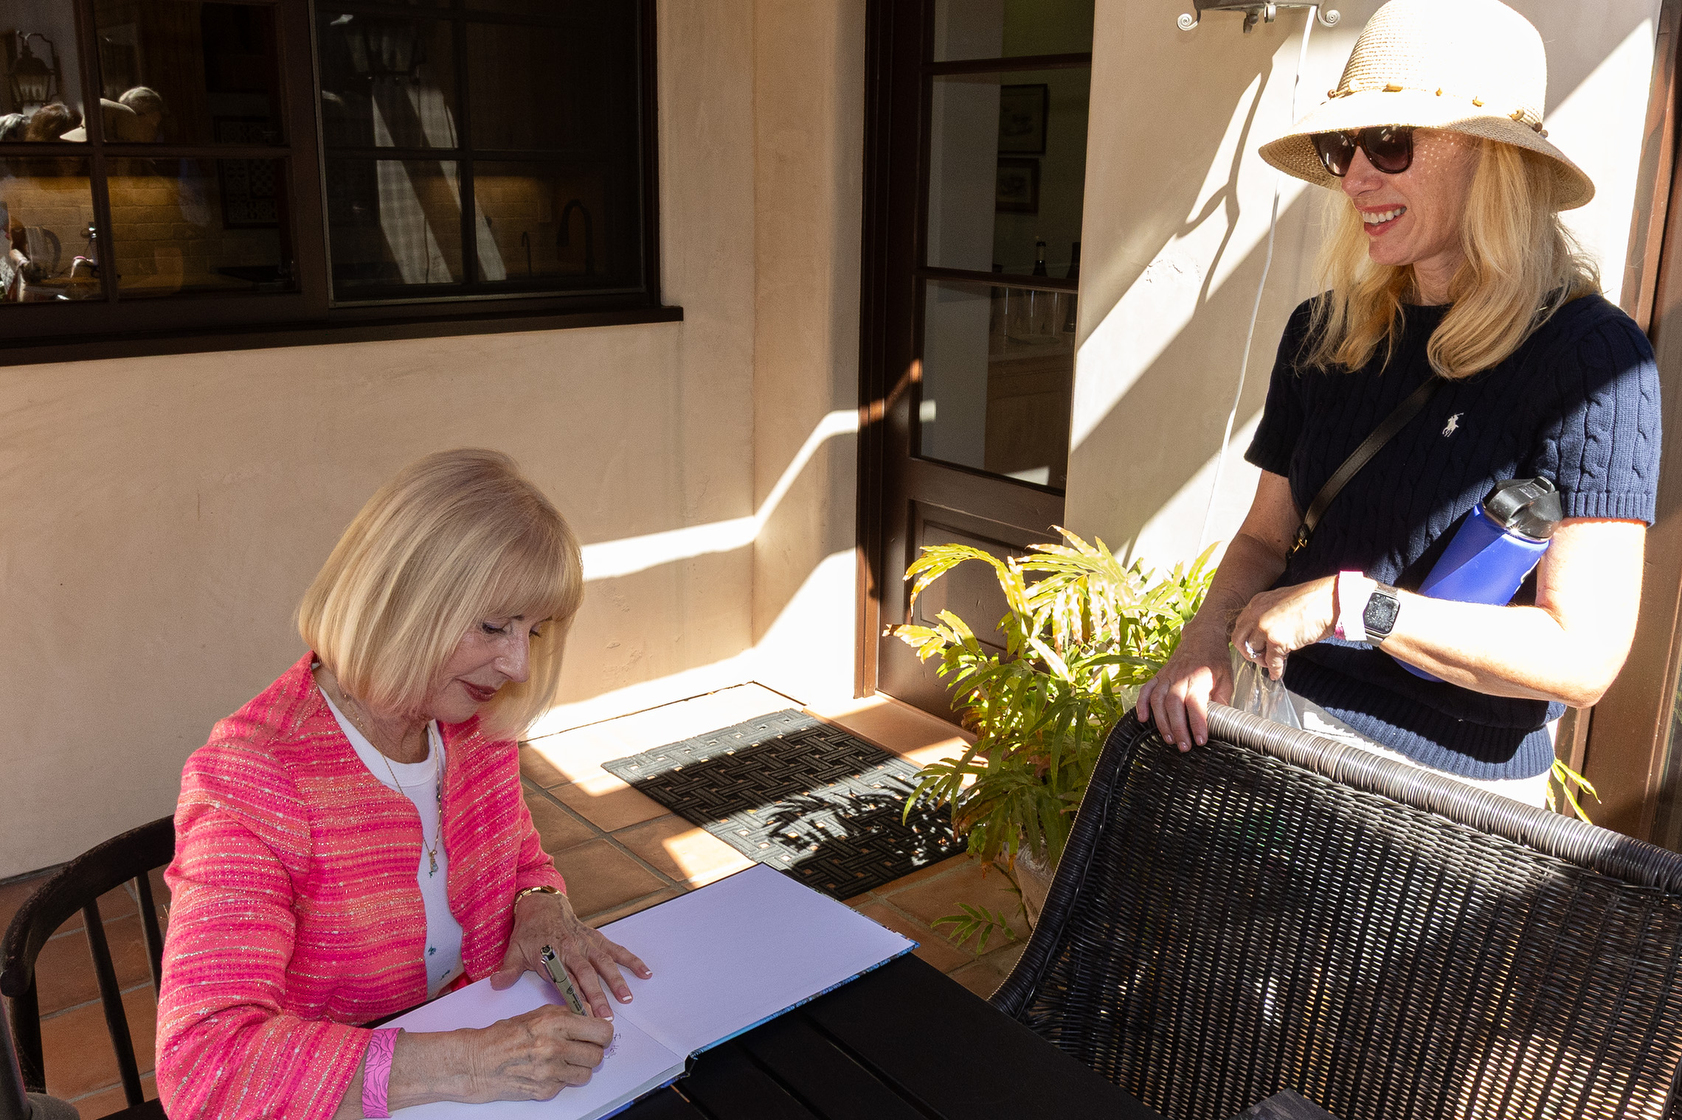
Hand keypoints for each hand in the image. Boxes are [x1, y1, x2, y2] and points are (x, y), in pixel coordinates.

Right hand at [457, 1004, 615, 1101]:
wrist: (478, 1062)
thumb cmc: (504, 1035)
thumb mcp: (537, 1013)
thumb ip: (567, 1014)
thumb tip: (592, 1014)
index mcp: (555, 1023)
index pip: (601, 1032)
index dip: (603, 1033)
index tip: (599, 1034)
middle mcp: (555, 1048)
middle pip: (597, 1055)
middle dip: (593, 1051)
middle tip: (583, 1047)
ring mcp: (550, 1072)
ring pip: (587, 1073)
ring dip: (580, 1067)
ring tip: (565, 1059)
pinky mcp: (545, 1090)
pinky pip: (568, 1085)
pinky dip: (563, 1078)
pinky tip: (549, 1069)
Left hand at [491, 890, 651, 1018]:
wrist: (542, 904)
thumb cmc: (529, 931)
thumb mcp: (514, 950)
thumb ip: (508, 970)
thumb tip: (496, 984)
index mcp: (553, 956)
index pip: (564, 981)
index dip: (573, 999)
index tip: (581, 1016)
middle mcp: (572, 950)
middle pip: (587, 975)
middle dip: (597, 996)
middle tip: (606, 1016)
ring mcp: (586, 944)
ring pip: (604, 963)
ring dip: (617, 980)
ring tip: (627, 998)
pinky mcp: (596, 938)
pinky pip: (616, 950)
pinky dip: (631, 960)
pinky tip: (644, 972)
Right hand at [1136, 624, 1233, 750]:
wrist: (1202, 635)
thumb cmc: (1215, 658)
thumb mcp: (1226, 678)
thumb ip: (1222, 700)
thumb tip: (1223, 722)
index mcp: (1199, 676)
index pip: (1195, 703)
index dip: (1197, 723)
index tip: (1200, 740)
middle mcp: (1179, 676)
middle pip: (1173, 704)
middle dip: (1177, 728)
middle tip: (1184, 746)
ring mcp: (1166, 675)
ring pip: (1158, 700)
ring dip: (1161, 722)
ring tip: (1168, 739)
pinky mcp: (1159, 675)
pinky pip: (1146, 690)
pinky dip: (1142, 704)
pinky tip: (1143, 719)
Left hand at [1230, 577, 1335, 680]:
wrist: (1328, 601)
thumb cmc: (1311, 602)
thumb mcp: (1281, 601)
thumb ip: (1269, 614)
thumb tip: (1266, 634)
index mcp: (1257, 603)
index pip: (1241, 625)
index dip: (1247, 638)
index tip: (1253, 646)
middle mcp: (1256, 614)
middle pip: (1239, 639)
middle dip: (1247, 652)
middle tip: (1259, 658)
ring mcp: (1265, 627)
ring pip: (1253, 651)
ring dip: (1262, 660)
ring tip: (1271, 663)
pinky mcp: (1277, 640)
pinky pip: (1271, 661)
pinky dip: (1274, 670)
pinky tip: (1277, 673)